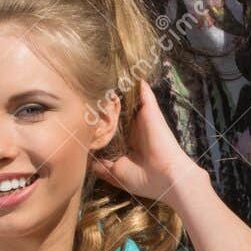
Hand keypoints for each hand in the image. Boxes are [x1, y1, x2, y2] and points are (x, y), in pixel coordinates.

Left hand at [90, 80, 199, 202]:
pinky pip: (144, 93)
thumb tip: (87, 160)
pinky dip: (138, 84)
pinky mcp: (150, 111)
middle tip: (87, 93)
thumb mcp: (115, 174)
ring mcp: (142, 118)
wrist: (167, 178)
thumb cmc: (142, 179)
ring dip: (118, 91)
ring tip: (102, 78)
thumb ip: (101, 166)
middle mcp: (133, 129)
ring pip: (128, 100)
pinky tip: (129, 71)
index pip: (110, 129)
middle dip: (104, 104)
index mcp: (126, 143)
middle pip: (117, 112)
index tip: (82, 116)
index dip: (98, 122)